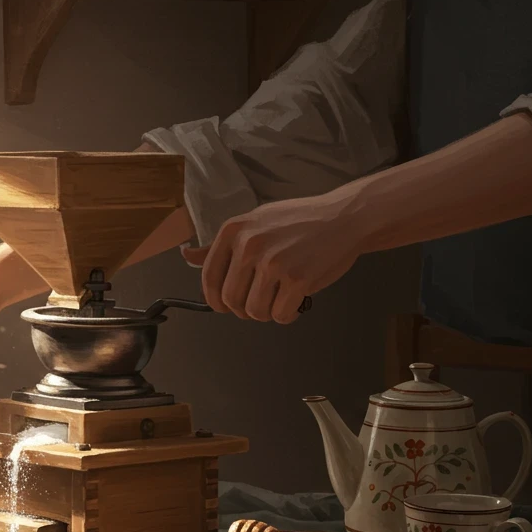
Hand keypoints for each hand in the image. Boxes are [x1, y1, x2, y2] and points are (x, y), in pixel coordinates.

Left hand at [182, 192, 363, 322]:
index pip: (209, 278)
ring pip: (254, 311)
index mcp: (233, 231)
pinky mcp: (298, 279)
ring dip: (266, 313)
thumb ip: (222, 245)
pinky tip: (296, 301)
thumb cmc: (299, 222)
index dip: (215, 299)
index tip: (225, 306)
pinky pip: (280, 314)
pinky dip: (287, 315)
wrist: (344, 217)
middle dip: (244, 309)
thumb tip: (186, 255)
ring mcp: (273, 262)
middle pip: (231, 300)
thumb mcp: (254, 223)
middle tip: (260, 302)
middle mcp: (249, 245)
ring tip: (280, 298)